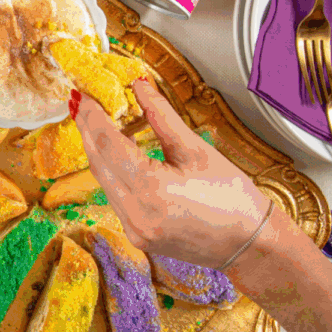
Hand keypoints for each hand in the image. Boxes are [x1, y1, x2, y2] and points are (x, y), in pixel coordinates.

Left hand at [73, 78, 274, 267]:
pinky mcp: (136, 235)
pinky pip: (114, 197)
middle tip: (80, 103)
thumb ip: (162, 116)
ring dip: (96, 151)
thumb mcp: (197, 150)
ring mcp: (134, 229)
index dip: (93, 116)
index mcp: (152, 189)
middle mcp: (136, 213)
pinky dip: (110, 172)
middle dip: (87, 130)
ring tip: (92, 122)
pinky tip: (111, 154)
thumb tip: (140, 86)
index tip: (84, 95)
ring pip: (102, 181)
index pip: (108, 143)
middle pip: (98, 163)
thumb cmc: (233, 198)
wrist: (251, 245)